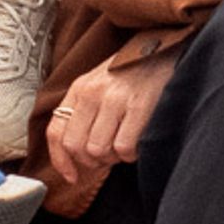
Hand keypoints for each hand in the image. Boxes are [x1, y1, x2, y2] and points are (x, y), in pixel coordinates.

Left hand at [48, 45, 179, 196]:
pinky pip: (125, 148)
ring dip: (115, 157)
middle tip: (109, 155)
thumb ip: (86, 112)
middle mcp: (93, 92)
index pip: (56, 133)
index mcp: (80, 88)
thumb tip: (77, 155)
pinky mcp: (139, 105)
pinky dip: (132, 153)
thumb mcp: (101, 84)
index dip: (61, 161)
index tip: (71, 176)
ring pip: (99, 150)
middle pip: (77, 147)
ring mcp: (115, 98)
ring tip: (126, 143)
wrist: (166, 47)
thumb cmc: (134, 72)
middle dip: (93, 161)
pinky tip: (139, 141)